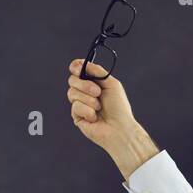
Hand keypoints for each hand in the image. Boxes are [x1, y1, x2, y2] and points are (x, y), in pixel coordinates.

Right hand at [66, 59, 157, 178]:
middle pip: (72, 80)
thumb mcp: (112, 84)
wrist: (120, 129)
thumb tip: (83, 63)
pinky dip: (87, 111)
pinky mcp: (77, 117)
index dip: (75, 67)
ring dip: (88, 99)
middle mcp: (86, 93)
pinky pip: (75, 107)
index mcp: (94, 84)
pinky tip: (95, 118)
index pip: (78, 71)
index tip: (76, 67)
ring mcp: (80, 105)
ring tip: (99, 107)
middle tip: (98, 93)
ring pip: (72, 93)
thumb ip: (98, 72)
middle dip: (84, 85)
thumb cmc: (119, 108)